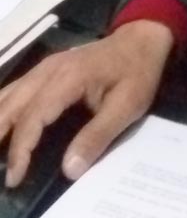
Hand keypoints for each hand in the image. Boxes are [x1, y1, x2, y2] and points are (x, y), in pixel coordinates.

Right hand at [0, 20, 173, 187]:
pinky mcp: (44, 70)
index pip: (34, 116)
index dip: (21, 149)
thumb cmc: (137, 72)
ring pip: (7, 95)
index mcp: (68, 78)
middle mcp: (48, 70)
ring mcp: (44, 67)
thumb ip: (97, 136)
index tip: (15, 178)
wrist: (142, 39)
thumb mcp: (128, 106)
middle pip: (10, 104)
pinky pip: (14, 89)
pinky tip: (0, 127)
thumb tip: (69, 170)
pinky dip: (2, 109)